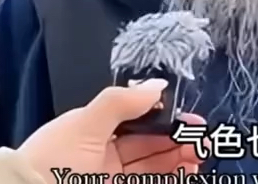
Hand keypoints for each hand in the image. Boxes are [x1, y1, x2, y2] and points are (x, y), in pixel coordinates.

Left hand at [19, 79, 204, 183]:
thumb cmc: (53, 162)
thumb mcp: (84, 124)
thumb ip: (121, 102)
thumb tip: (158, 83)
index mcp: (94, 132)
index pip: (137, 120)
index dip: (164, 117)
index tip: (190, 117)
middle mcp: (105, 155)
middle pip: (150, 144)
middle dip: (179, 138)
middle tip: (204, 137)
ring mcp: (112, 177)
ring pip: (155, 165)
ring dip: (181, 158)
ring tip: (201, 154)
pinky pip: (153, 182)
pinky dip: (174, 176)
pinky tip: (189, 171)